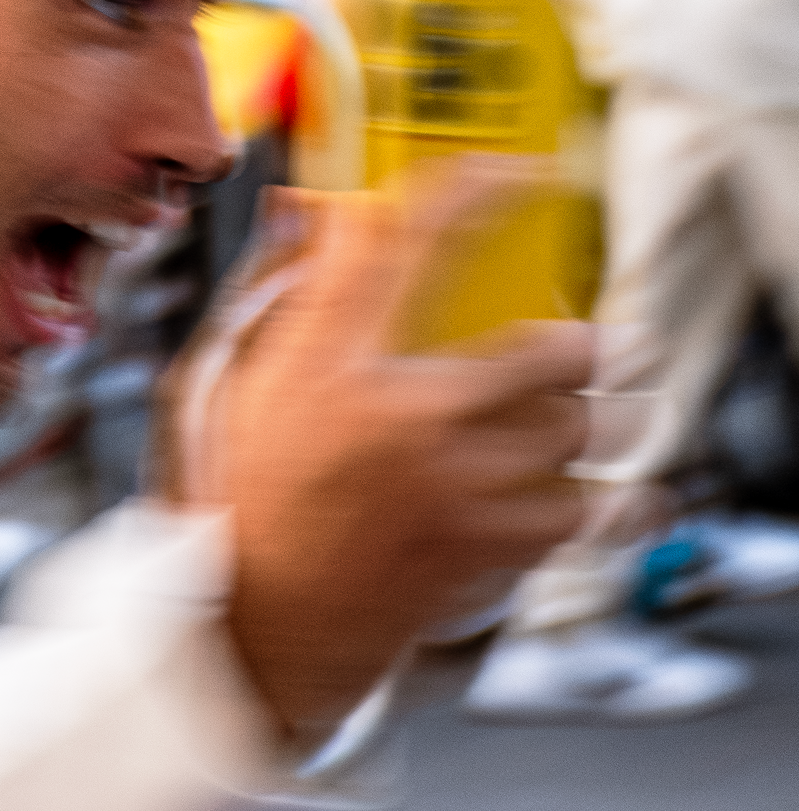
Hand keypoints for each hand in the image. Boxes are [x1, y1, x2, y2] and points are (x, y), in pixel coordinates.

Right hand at [179, 161, 592, 735]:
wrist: (246, 635)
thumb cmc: (228, 509)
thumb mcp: (216, 385)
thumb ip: (270, 293)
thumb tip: (311, 213)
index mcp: (321, 367)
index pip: (400, 245)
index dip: (468, 192)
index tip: (508, 176)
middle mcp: (398, 420)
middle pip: (547, 348)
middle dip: (578, 341)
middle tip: (577, 339)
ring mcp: (452, 491)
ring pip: (579, 428)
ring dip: (588, 415)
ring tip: (574, 414)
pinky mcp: (486, 553)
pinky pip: (585, 507)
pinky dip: (594, 495)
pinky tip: (571, 488)